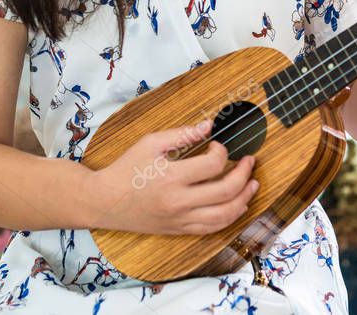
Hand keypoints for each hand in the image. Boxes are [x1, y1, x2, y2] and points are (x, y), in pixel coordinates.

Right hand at [87, 119, 258, 235]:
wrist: (103, 202)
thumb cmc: (125, 170)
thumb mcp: (150, 143)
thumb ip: (182, 134)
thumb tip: (209, 126)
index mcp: (171, 177)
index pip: (214, 165)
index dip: (223, 152)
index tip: (218, 145)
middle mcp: (178, 202)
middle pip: (226, 191)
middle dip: (245, 173)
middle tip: (249, 161)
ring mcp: (180, 220)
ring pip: (224, 215)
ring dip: (245, 198)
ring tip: (253, 184)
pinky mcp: (179, 230)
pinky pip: (212, 228)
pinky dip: (230, 217)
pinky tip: (238, 205)